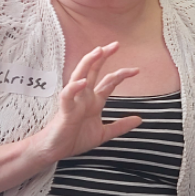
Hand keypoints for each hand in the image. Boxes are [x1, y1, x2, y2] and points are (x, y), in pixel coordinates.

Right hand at [35, 43, 140, 162]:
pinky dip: (74, 88)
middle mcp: (83, 97)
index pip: (108, 82)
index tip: (137, 70)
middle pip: (93, 71)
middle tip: (115, 44)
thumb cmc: (74, 139)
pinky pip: (67, 97)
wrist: (54, 151)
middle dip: (103, 57)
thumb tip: (139, 119)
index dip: (122, 74)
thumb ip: (120, 126)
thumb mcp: (103, 133)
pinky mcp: (64, 112)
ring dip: (87, 63)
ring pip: (79, 77)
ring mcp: (73, 102)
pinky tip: (82, 82)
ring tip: (98, 51)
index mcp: (93, 101)